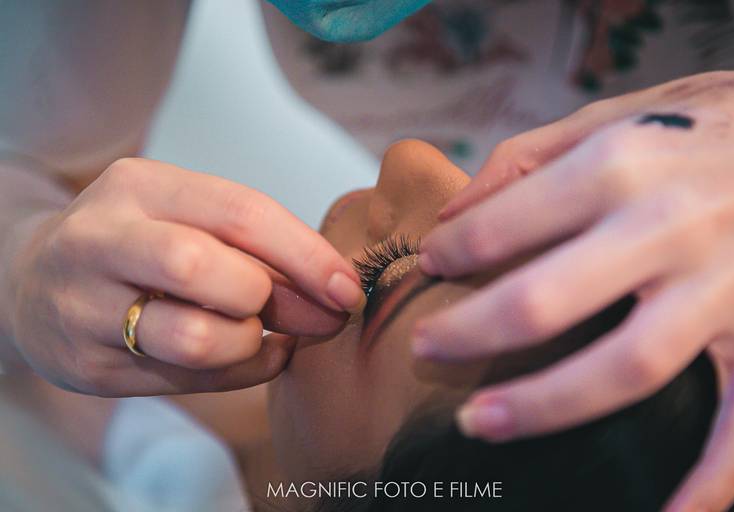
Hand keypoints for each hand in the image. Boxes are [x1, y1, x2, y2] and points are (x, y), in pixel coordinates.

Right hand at [9, 158, 362, 395]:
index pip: (238, 212)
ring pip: (194, 337)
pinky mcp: (85, 365)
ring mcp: (83, 306)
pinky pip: (185, 381)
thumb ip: (257, 248)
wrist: (34, 280)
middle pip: (205, 269)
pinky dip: (239, 373)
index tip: (347, 289)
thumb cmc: (140, 242)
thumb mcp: (187, 217)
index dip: (305, 254)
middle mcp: (100, 240)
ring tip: (257, 334)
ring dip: (249, 343)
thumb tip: (337, 295)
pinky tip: (253, 356)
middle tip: (305, 314)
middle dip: (269, 298)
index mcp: (139, 186)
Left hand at [415, 70, 733, 510]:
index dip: (452, 250)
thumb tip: (454, 212)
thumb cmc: (703, 122)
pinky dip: (710, 480)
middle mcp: (668, 227)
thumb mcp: (611, 114)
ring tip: (478, 422)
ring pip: (624, 368)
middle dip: (468, 334)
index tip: (433, 262)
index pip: (504, 225)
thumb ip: (525, 160)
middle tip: (423, 349)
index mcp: (619, 164)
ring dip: (543, 407)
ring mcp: (725, 288)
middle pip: (545, 303)